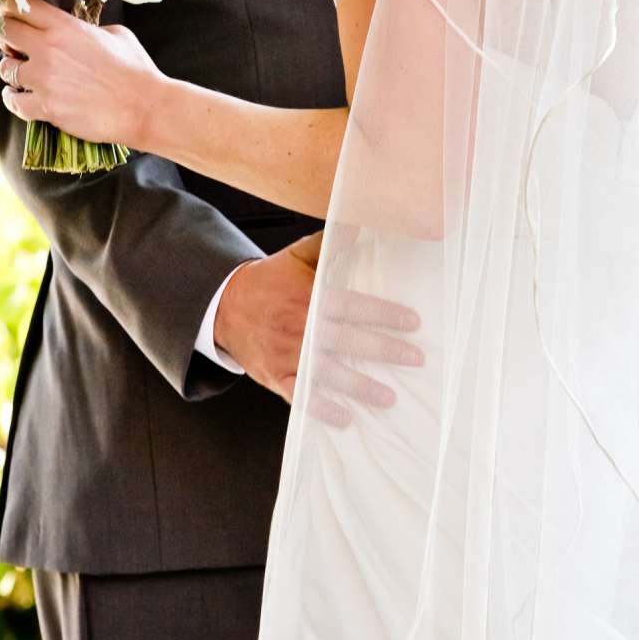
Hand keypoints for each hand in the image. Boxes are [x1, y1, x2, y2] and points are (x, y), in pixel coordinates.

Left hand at [0, 0, 158, 145]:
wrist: (143, 107)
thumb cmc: (135, 69)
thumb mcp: (115, 34)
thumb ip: (88, 28)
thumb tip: (78, 29)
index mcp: (65, 27)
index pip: (22, 6)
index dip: (9, 6)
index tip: (7, 10)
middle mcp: (48, 50)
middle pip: (5, 32)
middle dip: (5, 36)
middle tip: (13, 43)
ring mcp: (44, 80)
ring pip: (6, 69)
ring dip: (11, 70)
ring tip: (20, 74)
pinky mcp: (46, 107)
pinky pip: (14, 102)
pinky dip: (14, 99)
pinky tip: (19, 97)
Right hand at [215, 241, 422, 426]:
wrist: (223, 305)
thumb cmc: (269, 281)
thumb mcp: (297, 255)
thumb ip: (331, 242)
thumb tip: (361, 221)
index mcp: (310, 297)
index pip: (355, 307)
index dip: (385, 315)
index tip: (413, 323)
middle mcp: (302, 327)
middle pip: (349, 341)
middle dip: (385, 351)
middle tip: (414, 359)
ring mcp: (289, 355)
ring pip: (329, 374)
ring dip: (361, 387)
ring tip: (389, 397)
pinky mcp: (277, 376)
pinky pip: (301, 396)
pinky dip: (321, 408)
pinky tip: (344, 418)